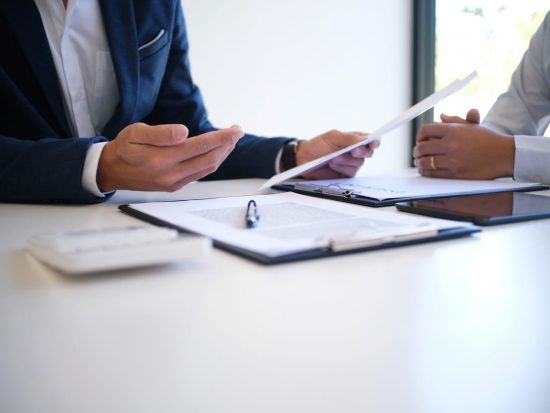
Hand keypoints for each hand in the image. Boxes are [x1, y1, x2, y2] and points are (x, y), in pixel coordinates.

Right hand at [97, 123, 243, 191]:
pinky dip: (211, 162)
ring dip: (222, 154)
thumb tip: (184, 132)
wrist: (110, 171)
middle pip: (209, 160)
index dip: (221, 138)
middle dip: (227, 145)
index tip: (235, 130)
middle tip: (237, 131)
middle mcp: (171, 174)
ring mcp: (174, 183)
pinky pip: (199, 174)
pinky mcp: (174, 186)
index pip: (200, 146)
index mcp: (162, 159)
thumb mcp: (135, 133)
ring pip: (207, 168)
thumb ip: (161, 134)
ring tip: (230, 140)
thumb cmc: (123, 149)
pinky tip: (216, 153)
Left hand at [296, 130, 379, 179]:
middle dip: (361, 152)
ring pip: (358, 163)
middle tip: (353, 151)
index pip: (370, 140)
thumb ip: (349, 138)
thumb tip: (365, 139)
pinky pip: (350, 172)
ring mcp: (351, 163)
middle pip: (368, 153)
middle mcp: (355, 151)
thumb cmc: (318, 145)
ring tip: (333, 158)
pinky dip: (342, 168)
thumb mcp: (332, 137)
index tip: (373, 143)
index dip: (375, 141)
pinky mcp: (346, 174)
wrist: (304, 159)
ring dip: (346, 160)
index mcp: (354, 139)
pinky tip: (333, 165)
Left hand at [413, 109, 514, 178]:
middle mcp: (451, 144)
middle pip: (422, 147)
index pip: (426, 130)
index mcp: (453, 130)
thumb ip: (454, 121)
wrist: (504, 155)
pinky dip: (426, 172)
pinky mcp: (455, 173)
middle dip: (417, 151)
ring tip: (420, 162)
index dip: (419, 136)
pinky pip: (433, 174)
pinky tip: (426, 170)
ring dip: (419, 163)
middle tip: (417, 153)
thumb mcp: (472, 126)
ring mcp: (453, 159)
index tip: (420, 140)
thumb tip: (441, 116)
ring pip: (425, 162)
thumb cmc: (488, 140)